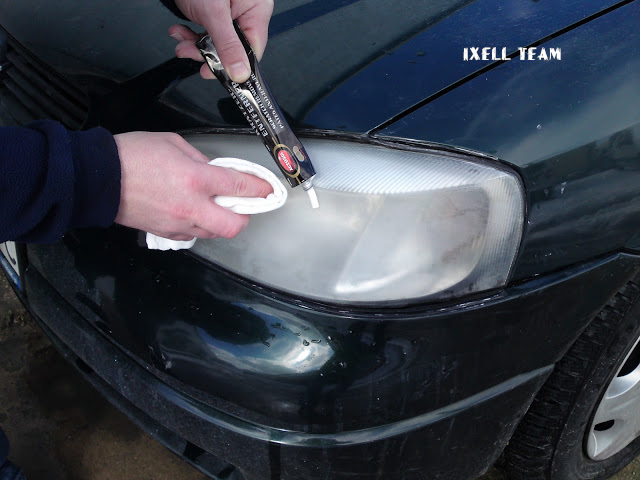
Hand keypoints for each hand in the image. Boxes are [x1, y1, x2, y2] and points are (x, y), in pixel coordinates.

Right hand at [113, 132, 272, 239]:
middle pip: (235, 225)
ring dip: (222, 221)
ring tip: (215, 205)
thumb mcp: (173, 143)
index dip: (260, 189)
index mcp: (195, 179)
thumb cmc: (132, 155)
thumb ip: (201, 160)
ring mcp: (178, 223)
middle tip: (243, 204)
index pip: (240, 187)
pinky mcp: (166, 233)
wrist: (97, 179)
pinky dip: (200, 225)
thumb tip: (217, 172)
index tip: (268, 189)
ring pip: (215, 233)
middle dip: (245, 216)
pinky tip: (194, 211)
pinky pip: (193, 235)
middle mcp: (191, 206)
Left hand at [169, 0, 273, 81]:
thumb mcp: (214, 14)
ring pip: (218, 44)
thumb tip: (240, 73)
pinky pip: (209, 35)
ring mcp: (232, 14)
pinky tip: (182, 33)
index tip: (217, 74)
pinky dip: (192, 38)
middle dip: (208, 54)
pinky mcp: (217, 15)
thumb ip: (227, 45)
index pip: (253, 49)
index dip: (236, 65)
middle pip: (234, 49)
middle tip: (191, 53)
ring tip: (183, 42)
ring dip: (196, 47)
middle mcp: (247, 12)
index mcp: (257, 10)